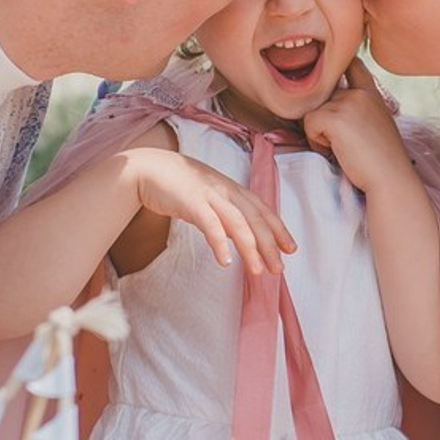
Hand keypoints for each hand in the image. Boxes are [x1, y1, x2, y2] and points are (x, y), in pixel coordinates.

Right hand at [121, 147, 295, 274]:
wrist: (148, 168)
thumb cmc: (178, 184)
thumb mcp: (209, 194)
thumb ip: (225, 211)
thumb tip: (240, 234)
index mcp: (232, 188)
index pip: (262, 209)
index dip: (278, 229)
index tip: (290, 249)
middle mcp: (225, 190)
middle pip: (255, 218)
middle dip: (269, 244)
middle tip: (278, 268)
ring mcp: (209, 195)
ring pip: (237, 222)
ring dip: (250, 248)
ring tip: (257, 271)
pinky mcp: (191, 202)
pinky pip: (209, 224)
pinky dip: (219, 242)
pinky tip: (225, 260)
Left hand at [301, 58, 411, 193]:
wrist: (390, 179)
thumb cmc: (381, 161)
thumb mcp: (375, 124)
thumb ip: (357, 110)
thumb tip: (327, 107)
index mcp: (372, 94)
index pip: (351, 64)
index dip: (335, 70)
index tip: (330, 82)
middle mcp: (360, 93)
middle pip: (322, 95)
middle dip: (325, 118)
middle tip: (342, 141)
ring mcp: (348, 103)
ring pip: (312, 110)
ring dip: (320, 132)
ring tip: (341, 148)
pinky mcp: (335, 117)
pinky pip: (309, 123)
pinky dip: (316, 141)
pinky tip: (335, 151)